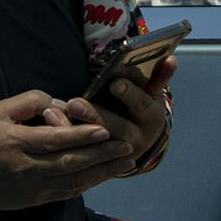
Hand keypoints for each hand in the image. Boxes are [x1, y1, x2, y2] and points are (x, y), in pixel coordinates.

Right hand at [0, 88, 139, 211]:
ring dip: (103, 172)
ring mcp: (34, 186)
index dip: (80, 136)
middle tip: (128, 145)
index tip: (104, 130)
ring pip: (73, 181)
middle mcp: (28, 167)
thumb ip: (29, 101)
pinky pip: (67, 193)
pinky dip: (89, 184)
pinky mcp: (38, 199)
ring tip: (128, 162)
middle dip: (101, 155)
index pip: (54, 140)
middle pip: (69, 162)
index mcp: (17, 143)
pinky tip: (107, 175)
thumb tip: (59, 103)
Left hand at [58, 53, 179, 173]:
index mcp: (151, 119)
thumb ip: (159, 77)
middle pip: (115, 129)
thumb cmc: (142, 110)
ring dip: (72, 129)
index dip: (129, 94)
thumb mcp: (152, 95)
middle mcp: (137, 140)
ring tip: (54, 113)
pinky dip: (64, 139)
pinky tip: (50, 124)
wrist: (139, 144)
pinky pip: (80, 152)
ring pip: (94, 145)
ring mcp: (116, 155)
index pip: (140, 105)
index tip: (115, 82)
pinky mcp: (98, 162)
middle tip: (74, 102)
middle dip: (94, 115)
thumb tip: (171, 58)